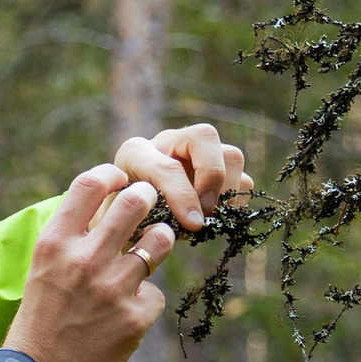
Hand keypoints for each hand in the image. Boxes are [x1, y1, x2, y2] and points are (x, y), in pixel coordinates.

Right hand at [4, 165, 174, 361]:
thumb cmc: (42, 317)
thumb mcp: (44, 268)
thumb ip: (74, 237)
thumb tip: (113, 202)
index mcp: (54, 243)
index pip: (90, 184)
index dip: (113, 175)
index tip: (121, 180)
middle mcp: (83, 260)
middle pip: (135, 201)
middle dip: (147, 199)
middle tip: (148, 205)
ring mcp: (112, 288)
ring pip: (160, 240)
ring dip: (158, 241)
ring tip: (149, 250)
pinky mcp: (135, 317)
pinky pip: (155, 293)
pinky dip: (144, 301)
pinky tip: (124, 314)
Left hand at [112, 123, 249, 231]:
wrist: (124, 221)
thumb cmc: (120, 224)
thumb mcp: (122, 224)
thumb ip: (143, 222)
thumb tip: (186, 225)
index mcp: (135, 153)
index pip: (167, 167)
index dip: (183, 196)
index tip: (193, 224)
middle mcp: (167, 143)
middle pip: (204, 136)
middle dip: (210, 176)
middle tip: (205, 212)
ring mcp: (195, 153)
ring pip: (230, 154)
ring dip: (227, 189)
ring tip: (211, 216)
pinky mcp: (215, 169)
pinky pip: (241, 177)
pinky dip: (236, 198)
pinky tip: (217, 217)